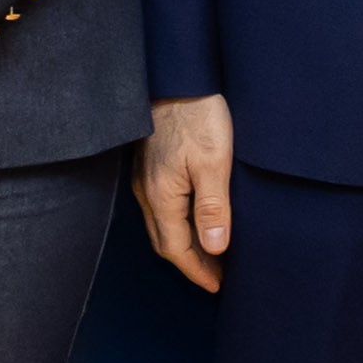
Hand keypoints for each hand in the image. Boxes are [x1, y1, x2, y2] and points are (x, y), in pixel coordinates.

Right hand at [135, 95, 236, 291]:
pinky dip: (177, 223)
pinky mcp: (149, 165)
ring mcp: (144, 178)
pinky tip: (193, 218)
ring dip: (183, 243)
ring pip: (161, 224)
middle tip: (216, 275)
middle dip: (189, 262)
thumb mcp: (215, 162)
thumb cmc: (198, 115)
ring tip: (210, 252)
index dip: (197, 271)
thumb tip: (215, 248)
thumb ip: (213, 207)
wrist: (177, 77)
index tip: (217, 285)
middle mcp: (147, 191)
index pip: (176, 248)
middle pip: (164, 241)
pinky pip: (159, 206)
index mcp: (161, 195)